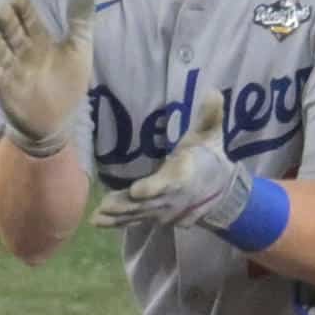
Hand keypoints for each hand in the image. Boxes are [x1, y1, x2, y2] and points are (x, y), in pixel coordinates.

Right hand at [0, 0, 94, 157]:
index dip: (21, 6)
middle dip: (5, 19)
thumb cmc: (66, 84)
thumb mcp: (79, 51)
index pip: (26, 16)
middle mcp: (21, 50)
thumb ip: (81, 22)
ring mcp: (11, 69)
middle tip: (4, 11)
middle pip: (9, 29)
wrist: (58, 121)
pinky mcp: (5, 89)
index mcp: (38, 39)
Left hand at [91, 99, 252, 231]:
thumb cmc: (209, 153)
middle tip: (106, 206)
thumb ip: (211, 115)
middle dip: (127, 206)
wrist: (218, 184)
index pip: (170, 183)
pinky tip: (97, 221)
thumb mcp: (212, 133)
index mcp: (186, 175)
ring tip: (96, 217)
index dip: (154, 189)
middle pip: (148, 204)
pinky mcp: (156, 214)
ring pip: (139, 214)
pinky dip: (118, 222)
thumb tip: (214, 92)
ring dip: (118, 217)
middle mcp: (175, 197)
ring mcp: (165, 209)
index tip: (137, 191)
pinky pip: (136, 220)